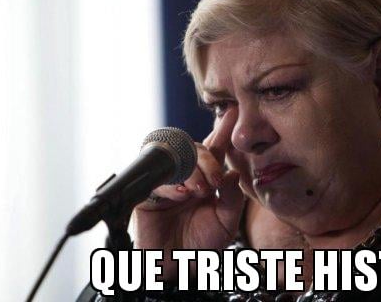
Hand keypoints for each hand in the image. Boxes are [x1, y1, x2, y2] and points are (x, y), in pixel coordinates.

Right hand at [132, 111, 243, 279]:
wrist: (176, 268)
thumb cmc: (201, 245)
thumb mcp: (226, 223)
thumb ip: (232, 198)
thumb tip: (232, 173)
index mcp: (207, 179)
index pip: (216, 149)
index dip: (224, 131)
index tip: (234, 112)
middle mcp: (187, 176)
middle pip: (196, 149)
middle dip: (208, 161)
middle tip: (215, 182)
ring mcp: (167, 183)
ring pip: (176, 159)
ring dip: (191, 172)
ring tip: (200, 191)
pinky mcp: (147, 195)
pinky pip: (158, 180)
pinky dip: (172, 185)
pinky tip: (182, 195)